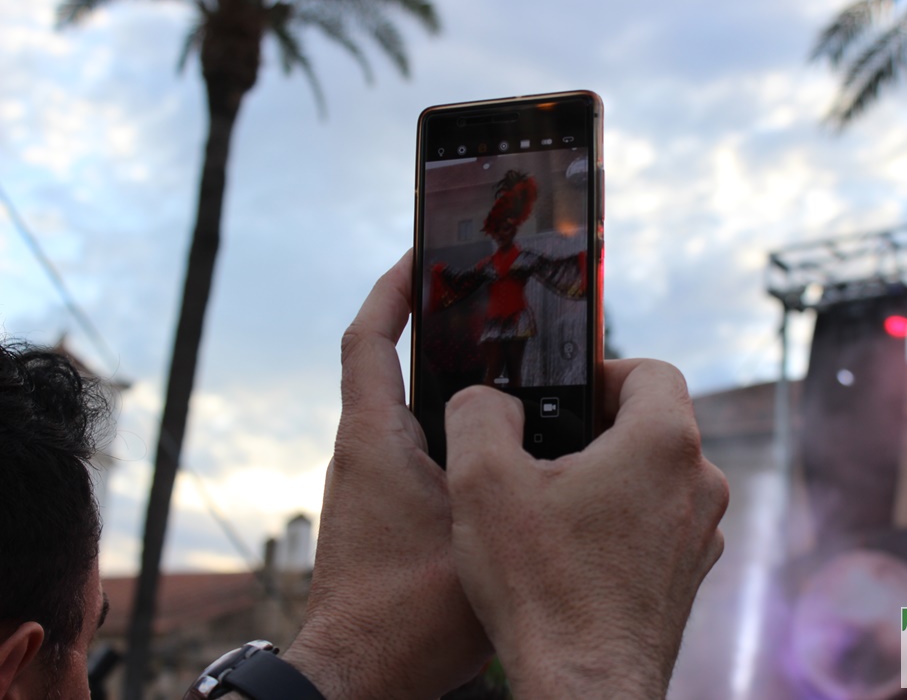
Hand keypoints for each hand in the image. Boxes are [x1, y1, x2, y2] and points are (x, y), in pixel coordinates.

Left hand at [282, 251, 489, 698]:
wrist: (363, 675)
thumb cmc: (408, 613)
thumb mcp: (479, 524)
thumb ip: (508, 472)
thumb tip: (537, 425)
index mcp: (375, 439)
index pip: (368, 339)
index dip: (392, 289)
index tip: (422, 254)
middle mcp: (364, 452)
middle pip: (391, 366)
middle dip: (435, 332)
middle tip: (491, 308)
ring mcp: (371, 484)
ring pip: (411, 411)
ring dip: (450, 385)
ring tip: (513, 373)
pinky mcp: (384, 512)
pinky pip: (420, 450)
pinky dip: (455, 433)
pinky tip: (506, 449)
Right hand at [445, 360, 728, 698]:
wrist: (583, 688)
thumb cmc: (542, 588)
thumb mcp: (483, 482)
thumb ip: (479, 414)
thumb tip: (486, 398)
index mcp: (664, 443)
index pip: (651, 370)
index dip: (603, 371)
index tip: (563, 397)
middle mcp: (699, 483)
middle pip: (655, 422)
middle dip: (599, 427)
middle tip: (545, 451)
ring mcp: (701, 533)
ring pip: (658, 474)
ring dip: (611, 475)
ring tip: (554, 504)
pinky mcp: (689, 573)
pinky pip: (660, 521)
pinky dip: (623, 520)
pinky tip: (575, 549)